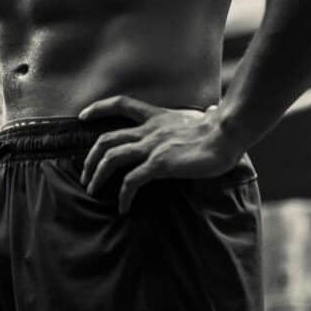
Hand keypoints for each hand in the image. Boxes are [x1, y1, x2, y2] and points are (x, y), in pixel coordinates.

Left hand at [79, 97, 240, 213]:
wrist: (227, 133)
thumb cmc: (221, 128)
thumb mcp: (202, 116)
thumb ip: (199, 115)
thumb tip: (211, 111)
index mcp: (157, 116)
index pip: (121, 104)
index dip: (99, 108)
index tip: (83, 116)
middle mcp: (150, 129)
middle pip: (107, 138)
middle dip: (91, 157)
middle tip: (86, 174)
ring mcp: (153, 146)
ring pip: (111, 158)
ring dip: (97, 175)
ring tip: (92, 189)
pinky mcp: (159, 164)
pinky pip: (131, 181)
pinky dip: (123, 195)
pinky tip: (123, 207)